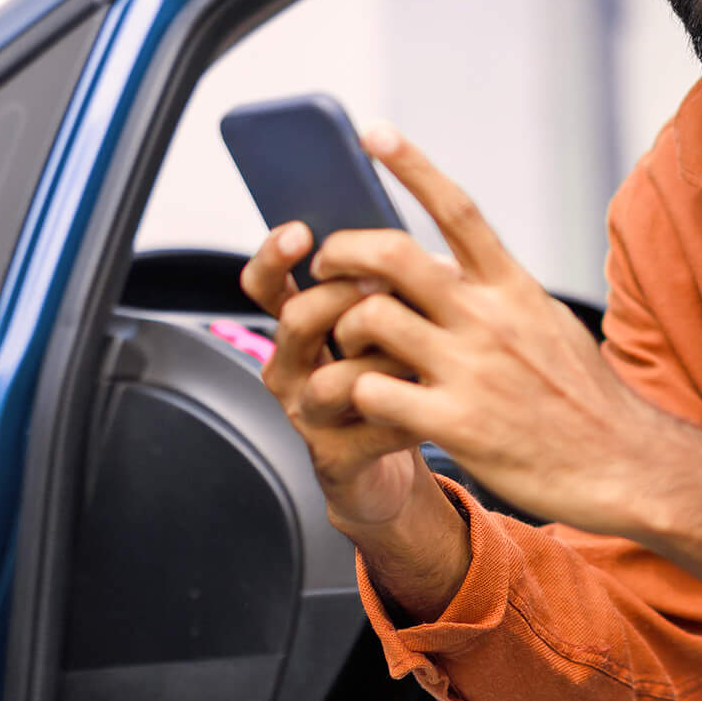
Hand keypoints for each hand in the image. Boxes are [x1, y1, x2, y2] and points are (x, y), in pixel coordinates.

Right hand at [240, 221, 425, 530]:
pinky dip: (409, 410)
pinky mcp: (337, 458)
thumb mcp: (383, 327)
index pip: (265, 285)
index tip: (301, 231)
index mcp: (299, 328)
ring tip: (418, 352)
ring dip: (378, 361)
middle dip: (341, 297)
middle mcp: (292, 369)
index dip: (274, 257)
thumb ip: (382, 290)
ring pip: (329, 381)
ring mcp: (309, 416)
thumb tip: (416, 249)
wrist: (387, 469)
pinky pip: (372, 428)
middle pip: (295, 321)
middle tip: (383, 285)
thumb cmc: (389, 383)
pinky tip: (436, 398)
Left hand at [307, 127, 667, 534]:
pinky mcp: (454, 423)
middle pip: (394, 256)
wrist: (621, 465)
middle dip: (344, 251)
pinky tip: (357, 399)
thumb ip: (498, 291)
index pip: (457, 209)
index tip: (373, 132)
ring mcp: (470, 370)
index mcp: (512, 287)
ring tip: (343, 344)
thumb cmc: (582, 395)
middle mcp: (489, 319)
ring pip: (372, 319)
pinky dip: (352, 390)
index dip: (411, 165)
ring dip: (343, 328)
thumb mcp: (548, 323)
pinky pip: (373, 391)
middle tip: (326, 263)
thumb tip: (454, 259)